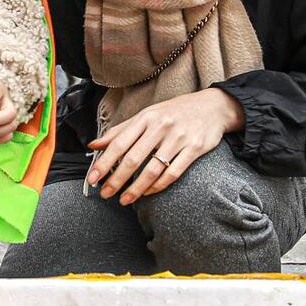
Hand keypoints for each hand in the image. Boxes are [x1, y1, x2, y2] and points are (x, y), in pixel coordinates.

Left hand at [87, 89, 243, 204]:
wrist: (213, 106)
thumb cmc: (174, 112)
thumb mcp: (147, 115)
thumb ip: (120, 131)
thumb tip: (94, 145)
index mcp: (146, 117)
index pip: (119, 143)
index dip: (104, 162)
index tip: (92, 178)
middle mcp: (161, 126)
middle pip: (133, 158)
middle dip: (116, 180)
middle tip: (105, 193)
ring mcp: (178, 138)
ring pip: (152, 169)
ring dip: (136, 188)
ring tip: (125, 199)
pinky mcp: (194, 148)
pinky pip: (173, 172)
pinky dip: (158, 185)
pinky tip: (148, 192)